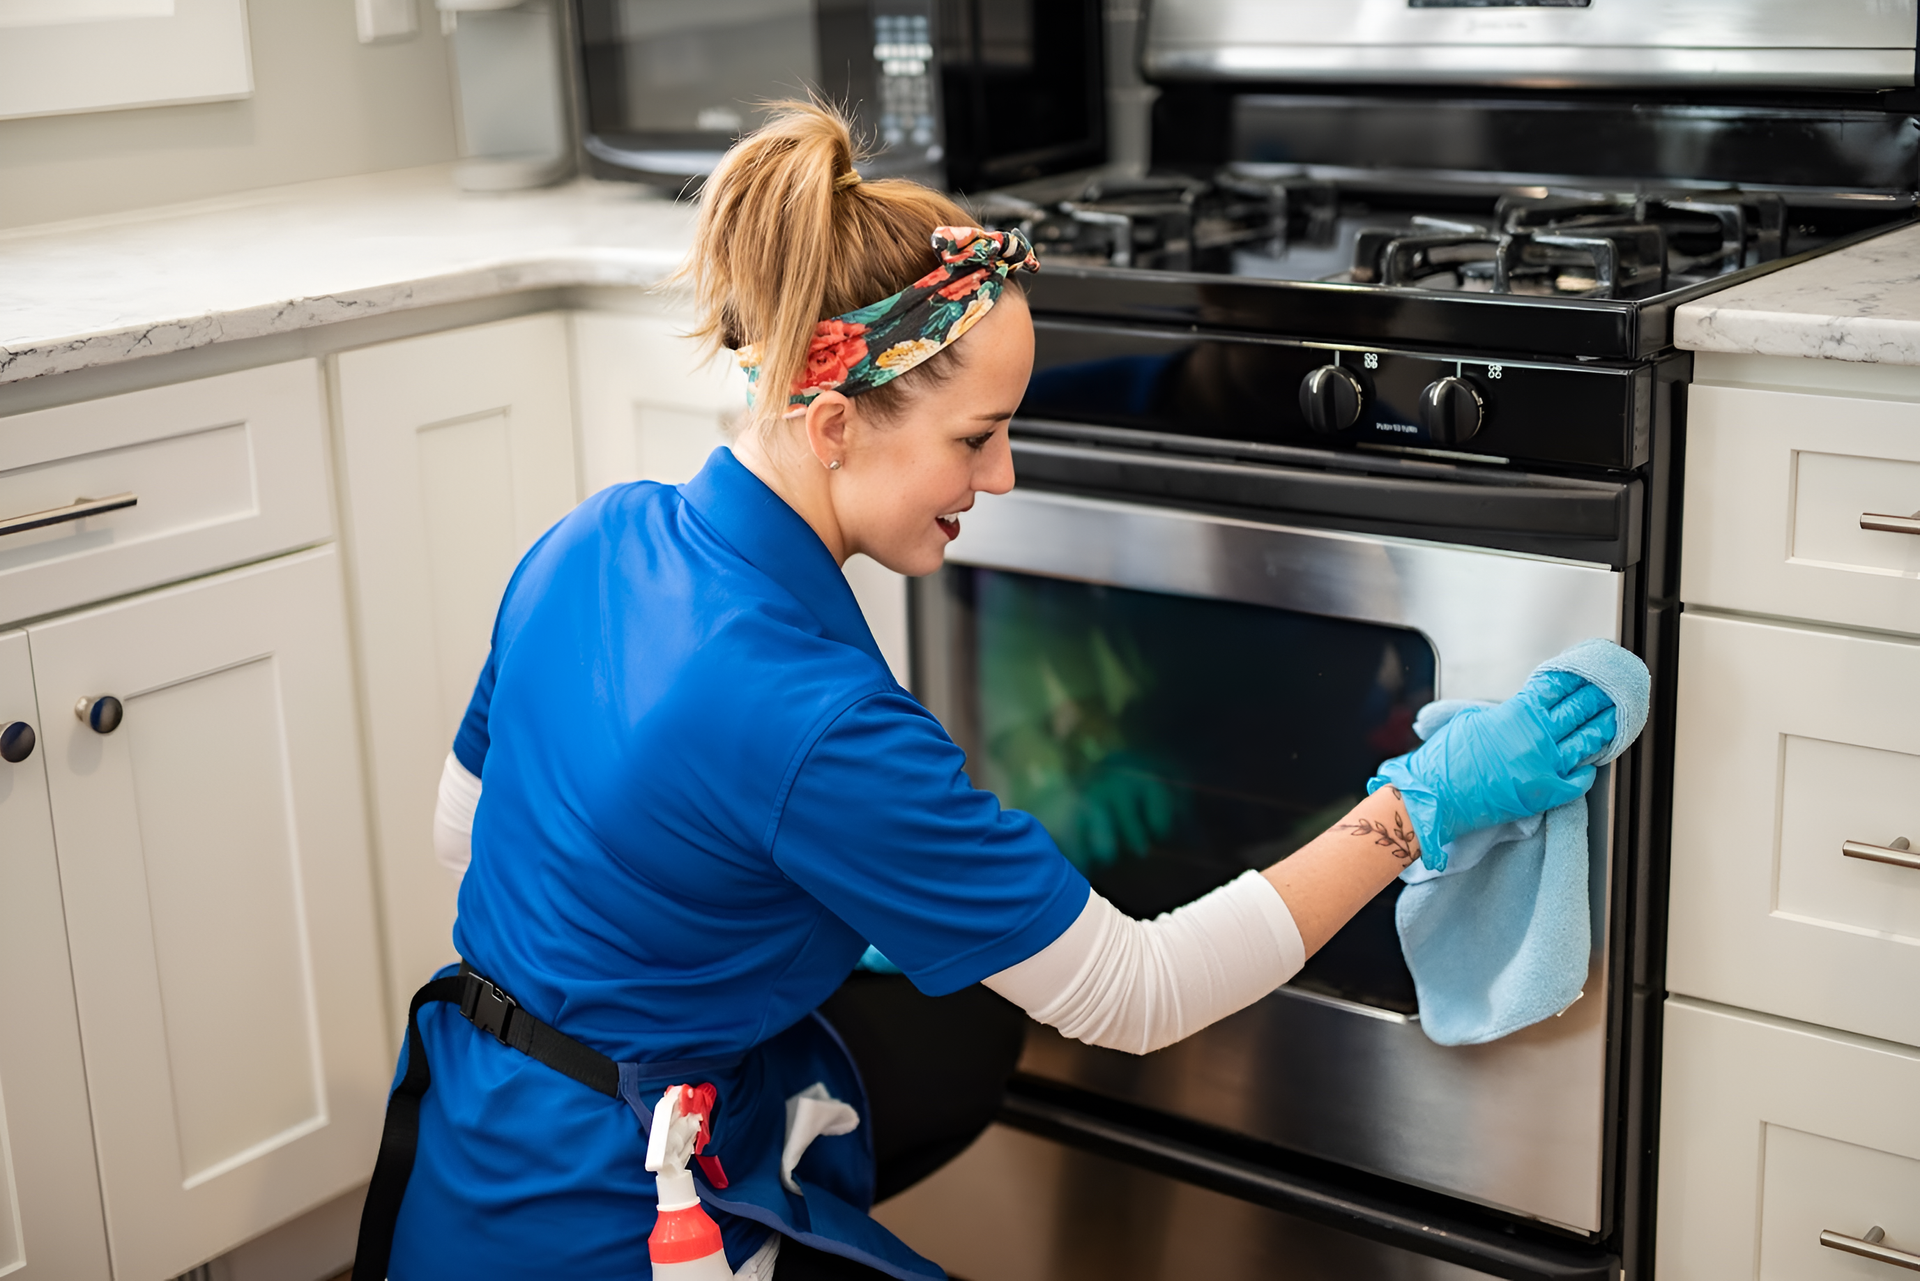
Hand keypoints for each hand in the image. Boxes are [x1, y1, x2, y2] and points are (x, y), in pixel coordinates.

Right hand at [1370, 669, 1616, 868]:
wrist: (1434, 797)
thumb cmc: (1445, 761)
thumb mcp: (1471, 721)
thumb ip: (1503, 713)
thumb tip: (1521, 710)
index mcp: (1516, 712)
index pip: (1557, 687)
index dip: (1575, 677)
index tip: (1587, 672)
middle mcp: (1535, 736)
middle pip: (1578, 709)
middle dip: (1597, 697)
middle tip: (1611, 690)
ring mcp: (1543, 765)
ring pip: (1586, 742)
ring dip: (1602, 728)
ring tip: (1614, 719)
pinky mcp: (1544, 794)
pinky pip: (1578, 781)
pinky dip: (1588, 772)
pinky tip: (1592, 765)